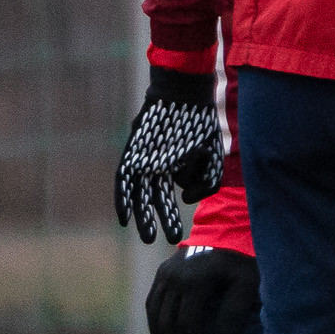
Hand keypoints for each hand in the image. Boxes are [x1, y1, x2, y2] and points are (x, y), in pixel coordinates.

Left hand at [113, 68, 223, 243]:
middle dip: (163, 221)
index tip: (177, 233)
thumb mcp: (212, 155)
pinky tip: (123, 219)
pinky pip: (124, 183)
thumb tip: (187, 201)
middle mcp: (157, 165)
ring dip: (145, 219)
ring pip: (142, 196)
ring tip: (151, 239)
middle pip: (156, 199)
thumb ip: (207, 182)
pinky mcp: (132, 156)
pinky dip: (122, 201)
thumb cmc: (197, 121)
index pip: (173, 193)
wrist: (182, 93)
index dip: (172, 214)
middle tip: (168, 240)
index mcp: (175, 164)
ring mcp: (144, 161)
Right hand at [145, 246, 259, 333]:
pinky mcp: (162, 273)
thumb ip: (237, 308)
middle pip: (166, 321)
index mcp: (196, 281)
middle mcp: (175, 278)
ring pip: (154, 313)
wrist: (228, 230)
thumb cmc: (243, 259)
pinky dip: (155, 323)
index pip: (187, 323)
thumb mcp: (248, 281)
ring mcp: (165, 274)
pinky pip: (152, 302)